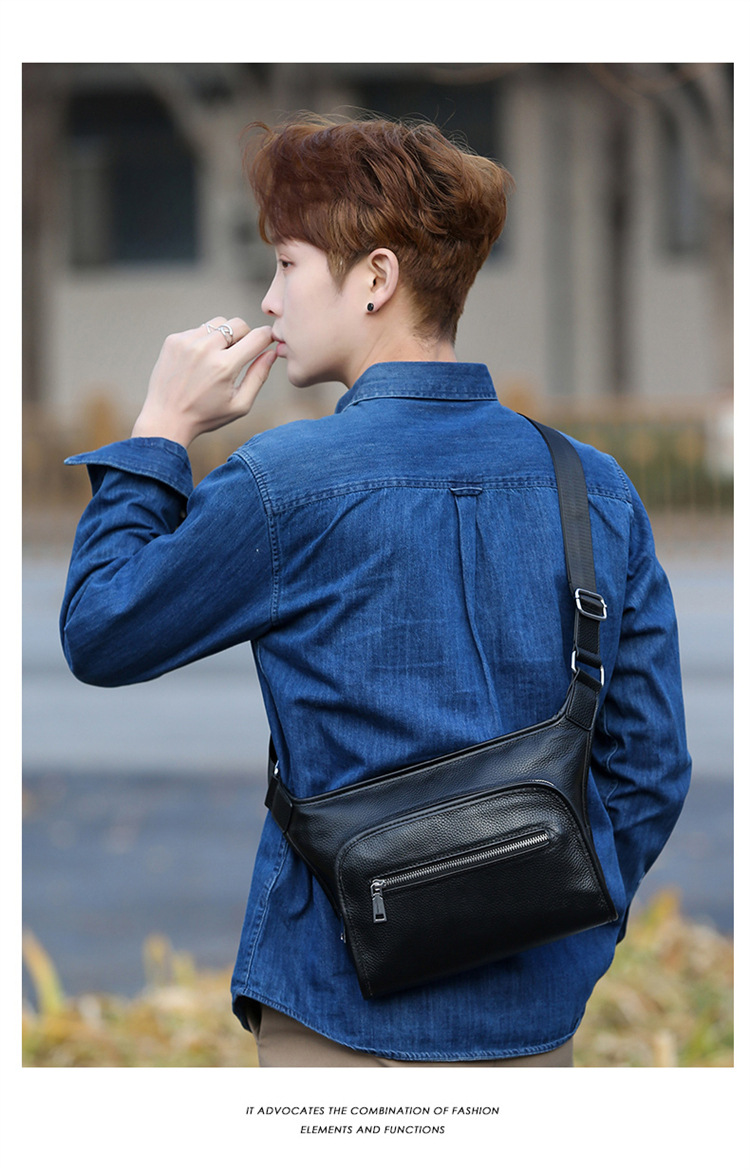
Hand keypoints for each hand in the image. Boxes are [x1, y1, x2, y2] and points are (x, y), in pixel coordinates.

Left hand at [131, 318, 276, 448]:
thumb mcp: (239, 404)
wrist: (165, 418)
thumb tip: (272, 353)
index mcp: (225, 366)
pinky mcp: (173, 340)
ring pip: (219, 323)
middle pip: (239, 324)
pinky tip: (198, 361)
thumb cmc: (205, 416)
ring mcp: (187, 341)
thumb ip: (259, 377)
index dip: (268, 337)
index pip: (258, 336)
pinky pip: (199, 329)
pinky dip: (204, 340)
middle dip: (245, 336)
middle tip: (239, 355)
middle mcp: (206, 349)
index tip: (268, 342)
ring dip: (224, 336)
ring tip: (218, 357)